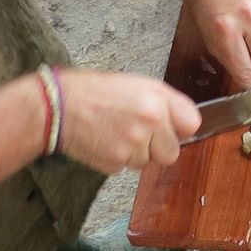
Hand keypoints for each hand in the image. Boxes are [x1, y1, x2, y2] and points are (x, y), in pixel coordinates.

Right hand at [52, 68, 202, 174]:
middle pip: (172, 152)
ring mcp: (132, 146)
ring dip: (137, 153)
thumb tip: (184, 123)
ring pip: (147, 162)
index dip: (180, 127)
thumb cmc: (95, 92)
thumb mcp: (137, 83)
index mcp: (157, 100)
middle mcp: (150, 124)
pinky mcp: (115, 164)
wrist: (58, 107)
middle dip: (158, 146)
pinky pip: (126, 167)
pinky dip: (118, 159)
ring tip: (116, 132)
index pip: (192, 124)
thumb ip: (164, 102)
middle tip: (139, 132)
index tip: (173, 127)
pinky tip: (105, 140)